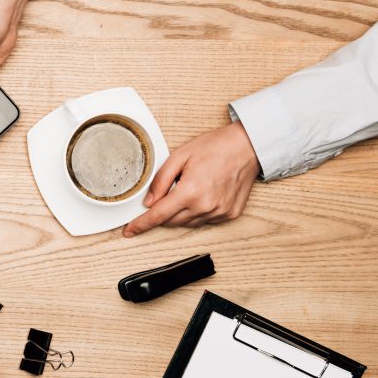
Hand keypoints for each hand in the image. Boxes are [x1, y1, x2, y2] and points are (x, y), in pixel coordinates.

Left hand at [123, 122, 260, 236]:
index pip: (158, 216)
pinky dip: (197, 213)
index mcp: (190, 192)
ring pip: (187, 223)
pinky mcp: (230, 214)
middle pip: (171, 222)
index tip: (129, 231)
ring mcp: (219, 212)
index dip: (140, 225)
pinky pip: (204, 221)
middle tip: (165, 194)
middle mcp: (205, 206)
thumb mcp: (180, 156)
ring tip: (188, 190)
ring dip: (180, 213)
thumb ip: (160, 180)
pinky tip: (202, 195)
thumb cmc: (216, 147)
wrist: (248, 146)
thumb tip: (149, 201)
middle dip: (162, 213)